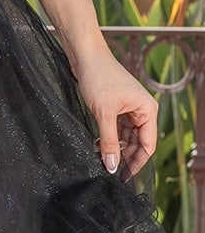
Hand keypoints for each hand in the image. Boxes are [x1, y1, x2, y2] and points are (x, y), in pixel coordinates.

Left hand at [72, 46, 158, 177]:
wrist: (84, 54)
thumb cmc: (98, 77)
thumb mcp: (104, 113)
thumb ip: (109, 142)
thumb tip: (112, 166)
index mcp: (147, 110)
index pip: (147, 145)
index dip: (137, 163)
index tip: (124, 178)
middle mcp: (142, 110)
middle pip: (137, 142)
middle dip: (124, 156)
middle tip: (110, 171)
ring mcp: (128, 107)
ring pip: (126, 136)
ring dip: (115, 147)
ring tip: (101, 159)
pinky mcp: (115, 105)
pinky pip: (116, 127)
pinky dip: (108, 137)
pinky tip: (98, 145)